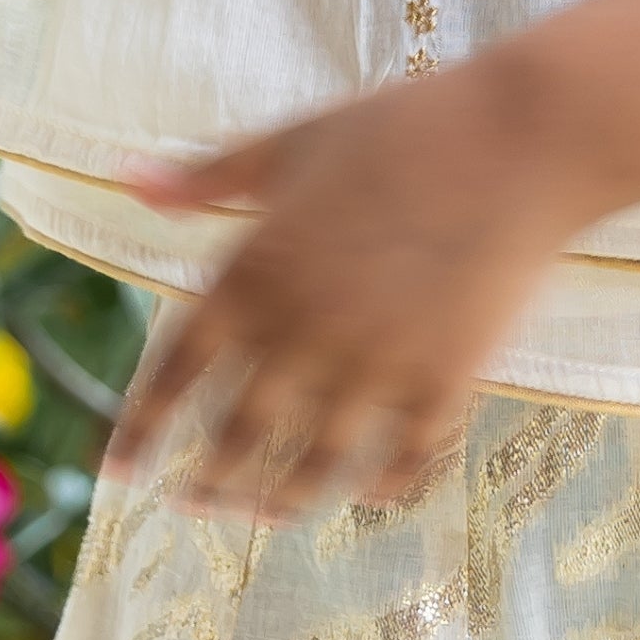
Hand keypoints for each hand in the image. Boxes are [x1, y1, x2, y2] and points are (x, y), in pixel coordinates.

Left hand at [113, 51, 593, 519]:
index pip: (178, 368)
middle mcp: (306, 330)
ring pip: (313, 462)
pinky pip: (401, 459)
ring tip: (264, 513)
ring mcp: (377, 365)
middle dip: (205, 479)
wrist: (522, 139)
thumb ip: (210, 174)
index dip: (142, 425)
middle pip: (236, 432)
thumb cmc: (403, 126)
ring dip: (280, 498)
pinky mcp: (444, 381)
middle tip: (188, 506)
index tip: (117, 468)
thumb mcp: (295, 140)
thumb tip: (126, 178)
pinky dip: (378, 484)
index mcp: (258, 269)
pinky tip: (365, 491)